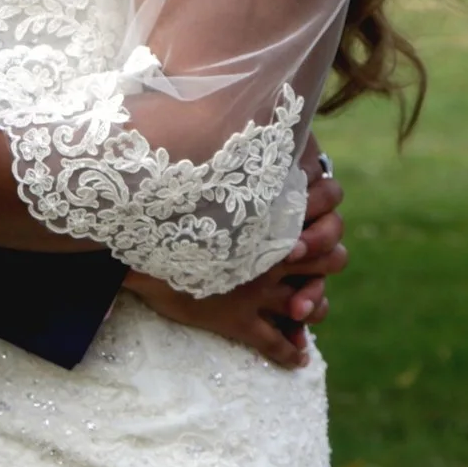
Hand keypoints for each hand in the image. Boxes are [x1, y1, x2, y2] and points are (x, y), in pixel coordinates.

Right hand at [121, 149, 347, 368]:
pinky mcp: (240, 321)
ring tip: (309, 311)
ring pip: (311, 305)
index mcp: (268, 214)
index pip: (324, 202)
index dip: (329, 202)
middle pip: (332, 258)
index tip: (324, 200)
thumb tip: (222, 108)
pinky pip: (276, 344)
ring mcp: (260, 291)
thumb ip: (222, 153)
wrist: (135, 248)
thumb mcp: (201, 171)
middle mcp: (273, 254)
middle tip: (320, 263)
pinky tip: (298, 358)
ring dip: (314, 308)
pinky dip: (290, 353)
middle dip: (331, 260)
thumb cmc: (164, 203)